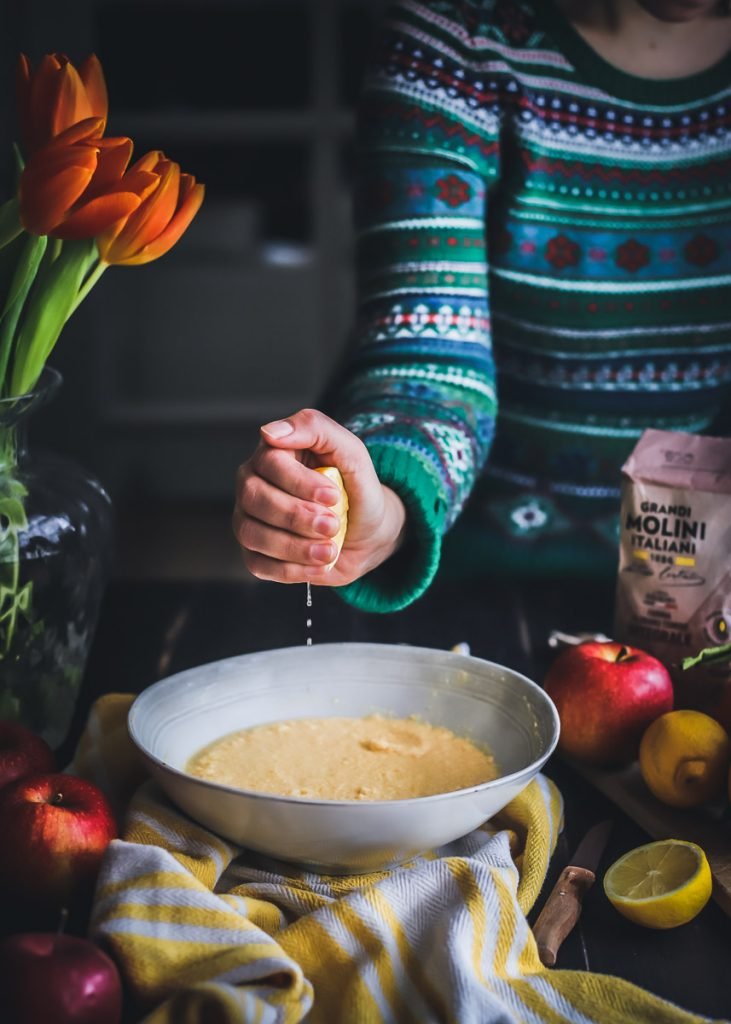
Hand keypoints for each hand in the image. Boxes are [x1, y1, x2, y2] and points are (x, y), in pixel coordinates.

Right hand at [233, 408, 406, 585]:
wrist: (367, 532)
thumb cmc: (355, 488)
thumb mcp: (350, 453)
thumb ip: (316, 429)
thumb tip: (268, 432)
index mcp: (273, 454)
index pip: (269, 462)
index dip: (299, 481)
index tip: (333, 495)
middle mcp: (253, 484)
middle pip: (254, 497)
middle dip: (296, 515)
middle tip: (333, 525)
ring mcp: (249, 520)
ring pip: (252, 533)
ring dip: (295, 546)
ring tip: (330, 550)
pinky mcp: (255, 554)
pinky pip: (258, 565)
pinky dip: (292, 569)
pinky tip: (320, 563)